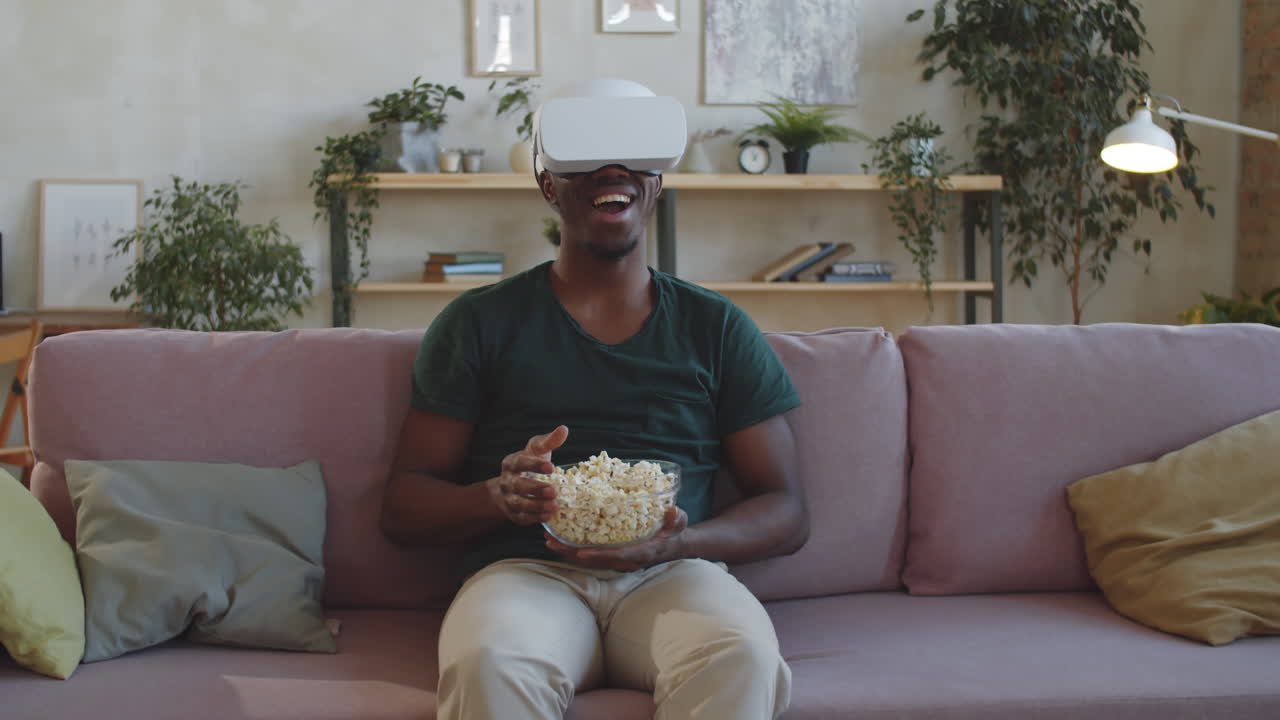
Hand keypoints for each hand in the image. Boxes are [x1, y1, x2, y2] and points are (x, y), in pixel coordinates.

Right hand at [487, 425, 567, 525]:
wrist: (509, 487)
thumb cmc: (528, 464)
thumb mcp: (536, 451)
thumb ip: (548, 441)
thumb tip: (563, 429)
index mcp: (511, 463)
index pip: (521, 463)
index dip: (535, 466)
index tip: (551, 467)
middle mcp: (507, 481)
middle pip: (518, 486)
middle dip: (536, 489)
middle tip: (554, 491)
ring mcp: (508, 498)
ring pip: (519, 504)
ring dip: (536, 505)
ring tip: (554, 505)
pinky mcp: (513, 514)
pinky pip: (521, 518)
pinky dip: (534, 518)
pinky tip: (547, 516)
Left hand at [546, 506, 688, 571]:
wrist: (673, 545)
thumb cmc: (674, 532)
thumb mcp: (679, 523)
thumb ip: (677, 519)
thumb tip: (673, 512)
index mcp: (641, 552)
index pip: (618, 556)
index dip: (599, 556)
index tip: (580, 553)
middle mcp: (627, 560)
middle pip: (596, 560)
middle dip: (573, 553)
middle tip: (552, 542)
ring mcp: (619, 560)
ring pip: (591, 559)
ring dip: (570, 552)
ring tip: (549, 541)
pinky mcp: (614, 556)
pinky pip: (592, 555)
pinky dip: (576, 550)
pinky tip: (561, 541)